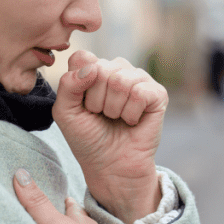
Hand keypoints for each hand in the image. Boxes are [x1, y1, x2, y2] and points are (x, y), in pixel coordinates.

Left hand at [53, 50, 167, 223]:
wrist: (110, 165)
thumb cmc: (88, 137)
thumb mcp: (65, 112)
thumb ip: (68, 85)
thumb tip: (93, 67)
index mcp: (94, 68)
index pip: (83, 58)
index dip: (79, 86)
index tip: (83, 105)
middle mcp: (117, 68)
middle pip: (100, 70)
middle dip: (96, 101)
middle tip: (101, 115)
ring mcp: (138, 79)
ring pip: (120, 81)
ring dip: (113, 109)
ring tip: (116, 118)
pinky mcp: (157, 93)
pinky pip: (140, 93)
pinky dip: (131, 114)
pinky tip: (132, 120)